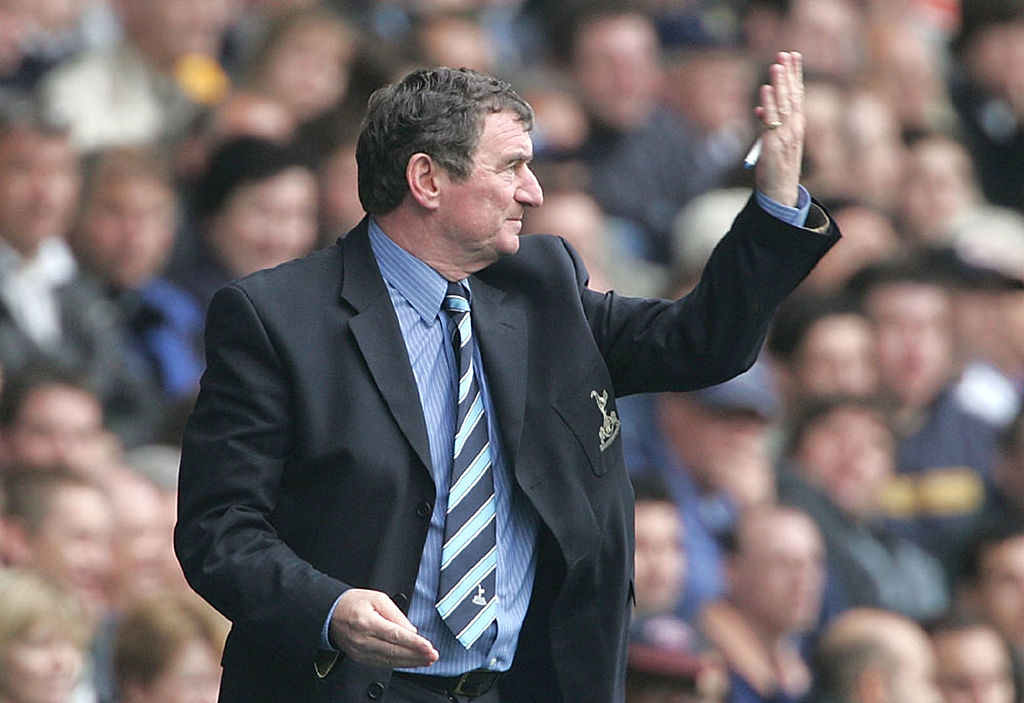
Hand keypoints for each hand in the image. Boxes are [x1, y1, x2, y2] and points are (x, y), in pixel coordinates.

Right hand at [329, 589, 438, 668]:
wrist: (331, 613)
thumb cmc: (354, 602)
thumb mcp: (377, 598)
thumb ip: (396, 614)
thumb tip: (411, 631)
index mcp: (367, 622)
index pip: (395, 636)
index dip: (414, 643)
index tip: (428, 647)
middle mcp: (363, 640)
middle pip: (394, 651)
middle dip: (416, 655)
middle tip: (433, 656)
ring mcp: (360, 651)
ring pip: (389, 660)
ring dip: (410, 662)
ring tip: (426, 660)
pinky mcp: (360, 658)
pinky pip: (382, 664)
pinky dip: (399, 664)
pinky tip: (410, 662)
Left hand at [753, 52, 804, 206]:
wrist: (780, 190)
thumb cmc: (777, 166)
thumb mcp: (775, 140)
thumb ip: (768, 123)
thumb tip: (759, 108)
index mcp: (797, 125)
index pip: (798, 94)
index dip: (796, 74)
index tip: (793, 56)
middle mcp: (795, 127)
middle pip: (792, 95)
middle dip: (788, 74)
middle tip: (785, 54)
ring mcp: (786, 135)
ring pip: (783, 104)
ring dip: (779, 84)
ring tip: (776, 65)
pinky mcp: (773, 143)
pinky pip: (770, 120)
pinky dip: (768, 104)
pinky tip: (765, 89)